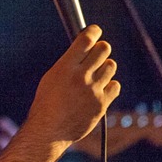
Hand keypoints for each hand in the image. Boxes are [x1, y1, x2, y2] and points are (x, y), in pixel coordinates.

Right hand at [23, 25, 120, 147]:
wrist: (49, 131)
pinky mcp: (102, 104)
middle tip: (96, 55)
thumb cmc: (47, 103)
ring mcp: (93, 90)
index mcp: (65, 67)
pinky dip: (109, 86)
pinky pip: (115, 85)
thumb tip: (83, 47)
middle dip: (101, 49)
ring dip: (104, 68)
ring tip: (94, 77)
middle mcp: (80, 76)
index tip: (95, 31)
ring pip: (111, 66)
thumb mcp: (51, 77)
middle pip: (103, 49)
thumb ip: (68, 62)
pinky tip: (99, 90)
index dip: (94, 31)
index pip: (86, 39)